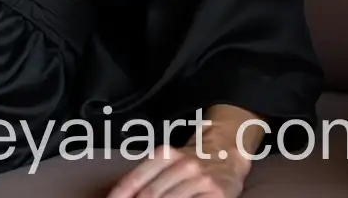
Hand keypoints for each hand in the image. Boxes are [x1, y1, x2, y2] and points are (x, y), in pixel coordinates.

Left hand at [106, 140, 248, 197]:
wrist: (227, 153)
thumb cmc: (190, 162)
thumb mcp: (168, 160)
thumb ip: (147, 176)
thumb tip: (124, 194)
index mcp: (165, 154)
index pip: (136, 179)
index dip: (121, 194)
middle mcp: (183, 165)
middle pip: (151, 194)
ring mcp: (201, 180)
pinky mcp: (216, 194)